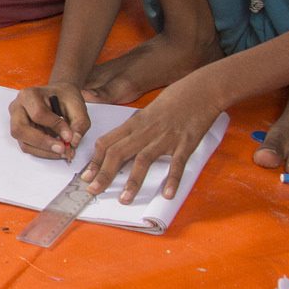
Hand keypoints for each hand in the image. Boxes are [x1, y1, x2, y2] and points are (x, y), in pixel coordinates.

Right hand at [9, 83, 90, 159]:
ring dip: (44, 151)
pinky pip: (28, 147)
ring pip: (24, 143)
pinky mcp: (21, 134)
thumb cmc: (64, 97)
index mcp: (29, 95)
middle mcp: (17, 108)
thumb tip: (73, 142)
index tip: (70, 136)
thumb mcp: (77, 105)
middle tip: (62, 149)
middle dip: (43, 143)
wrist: (58, 95)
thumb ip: (79, 123)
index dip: (55, 126)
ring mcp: (15, 122)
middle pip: (20, 130)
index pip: (38, 114)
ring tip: (63, 151)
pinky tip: (56, 150)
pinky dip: (43, 152)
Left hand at [78, 74, 221, 203]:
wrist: (203, 89)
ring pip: (143, 160)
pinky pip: (177, 164)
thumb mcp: (148, 112)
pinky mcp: (185, 143)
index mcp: (135, 123)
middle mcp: (146, 131)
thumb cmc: (175, 99)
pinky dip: (172, 179)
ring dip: (132, 181)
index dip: (94, 160)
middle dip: (103, 174)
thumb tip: (121, 144)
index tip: (85, 176)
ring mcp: (165, 138)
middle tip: (92, 190)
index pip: (107, 142)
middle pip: (118, 153)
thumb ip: (135, 129)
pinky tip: (167, 194)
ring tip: (124, 199)